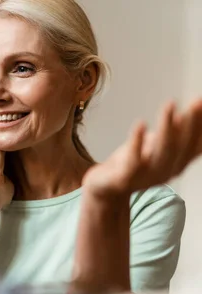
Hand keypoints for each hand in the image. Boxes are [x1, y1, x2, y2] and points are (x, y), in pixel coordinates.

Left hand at [83, 99, 201, 198]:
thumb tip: (193, 108)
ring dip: (167, 127)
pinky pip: (133, 160)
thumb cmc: (133, 163)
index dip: (201, 125)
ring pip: (161, 151)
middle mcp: (166, 171)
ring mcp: (146, 176)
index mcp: (177, 164)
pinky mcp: (125, 178)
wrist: (105, 188)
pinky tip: (141, 123)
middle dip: (192, 123)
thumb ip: (174, 131)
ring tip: (170, 104)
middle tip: (198, 101)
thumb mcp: (156, 146)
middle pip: (182, 146)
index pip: (195, 144)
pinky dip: (137, 141)